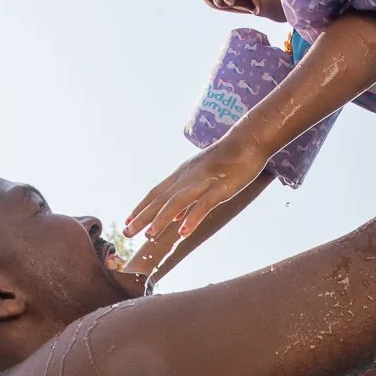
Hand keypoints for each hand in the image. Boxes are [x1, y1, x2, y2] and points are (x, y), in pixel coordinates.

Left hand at [127, 141, 265, 245]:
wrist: (248, 140)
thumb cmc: (229, 159)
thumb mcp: (204, 177)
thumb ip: (189, 197)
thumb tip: (177, 217)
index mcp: (182, 175)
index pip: (156, 192)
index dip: (141, 207)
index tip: (128, 220)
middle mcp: (187, 177)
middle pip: (161, 199)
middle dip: (143, 216)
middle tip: (127, 232)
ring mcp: (203, 181)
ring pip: (177, 202)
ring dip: (161, 219)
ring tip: (149, 236)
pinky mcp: (220, 187)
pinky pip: (203, 204)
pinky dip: (192, 218)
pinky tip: (182, 232)